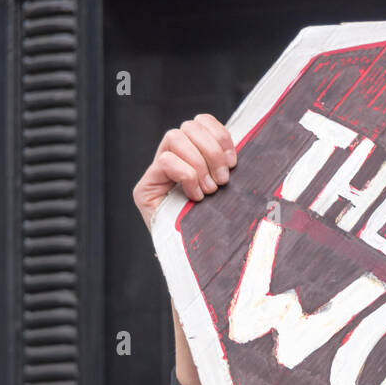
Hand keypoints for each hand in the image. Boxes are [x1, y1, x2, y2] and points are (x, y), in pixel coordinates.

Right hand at [132, 113, 237, 231]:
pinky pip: (166, 161)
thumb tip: (240, 155)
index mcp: (194, 156)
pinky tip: (195, 196)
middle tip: (222, 180)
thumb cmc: (216, 230)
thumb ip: (228, 171)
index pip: (201, 122)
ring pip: (174, 137)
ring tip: (209, 190)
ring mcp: (157, 173)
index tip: (234, 161)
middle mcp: (173, 159)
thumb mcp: (228, 195)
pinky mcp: (145, 188)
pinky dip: (186, 175)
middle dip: (212, 151)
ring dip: (198, 163)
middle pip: (189, 126)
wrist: (197, 262)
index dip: (219, 134)